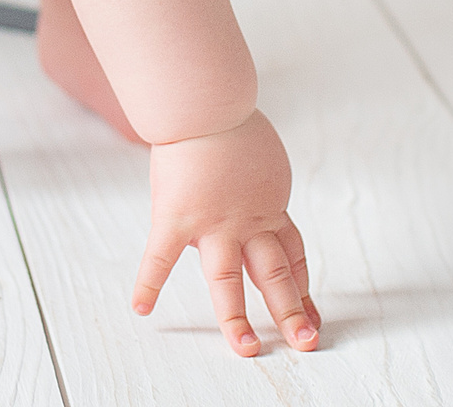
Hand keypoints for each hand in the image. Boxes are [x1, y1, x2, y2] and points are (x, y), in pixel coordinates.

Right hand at [133, 110, 317, 356]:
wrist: (206, 104)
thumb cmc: (229, 119)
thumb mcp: (260, 157)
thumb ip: (256, 183)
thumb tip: (243, 191)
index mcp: (268, 207)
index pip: (292, 255)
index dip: (302, 287)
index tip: (311, 312)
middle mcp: (247, 221)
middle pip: (275, 274)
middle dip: (291, 312)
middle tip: (307, 342)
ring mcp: (213, 223)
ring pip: (229, 280)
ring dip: (238, 317)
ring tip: (247, 348)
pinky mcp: (177, 217)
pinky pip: (162, 257)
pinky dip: (149, 282)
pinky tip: (141, 307)